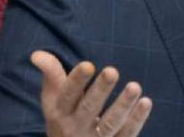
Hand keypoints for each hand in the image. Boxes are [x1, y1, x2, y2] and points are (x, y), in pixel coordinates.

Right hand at [31, 50, 152, 136]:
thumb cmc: (64, 118)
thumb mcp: (53, 100)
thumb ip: (51, 75)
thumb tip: (37, 54)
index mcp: (60, 113)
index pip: (67, 96)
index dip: (76, 81)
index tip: (88, 65)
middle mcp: (75, 128)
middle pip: (89, 109)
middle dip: (100, 91)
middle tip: (112, 71)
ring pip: (110, 124)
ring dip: (123, 106)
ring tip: (135, 86)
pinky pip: (126, 134)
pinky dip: (137, 119)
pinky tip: (146, 102)